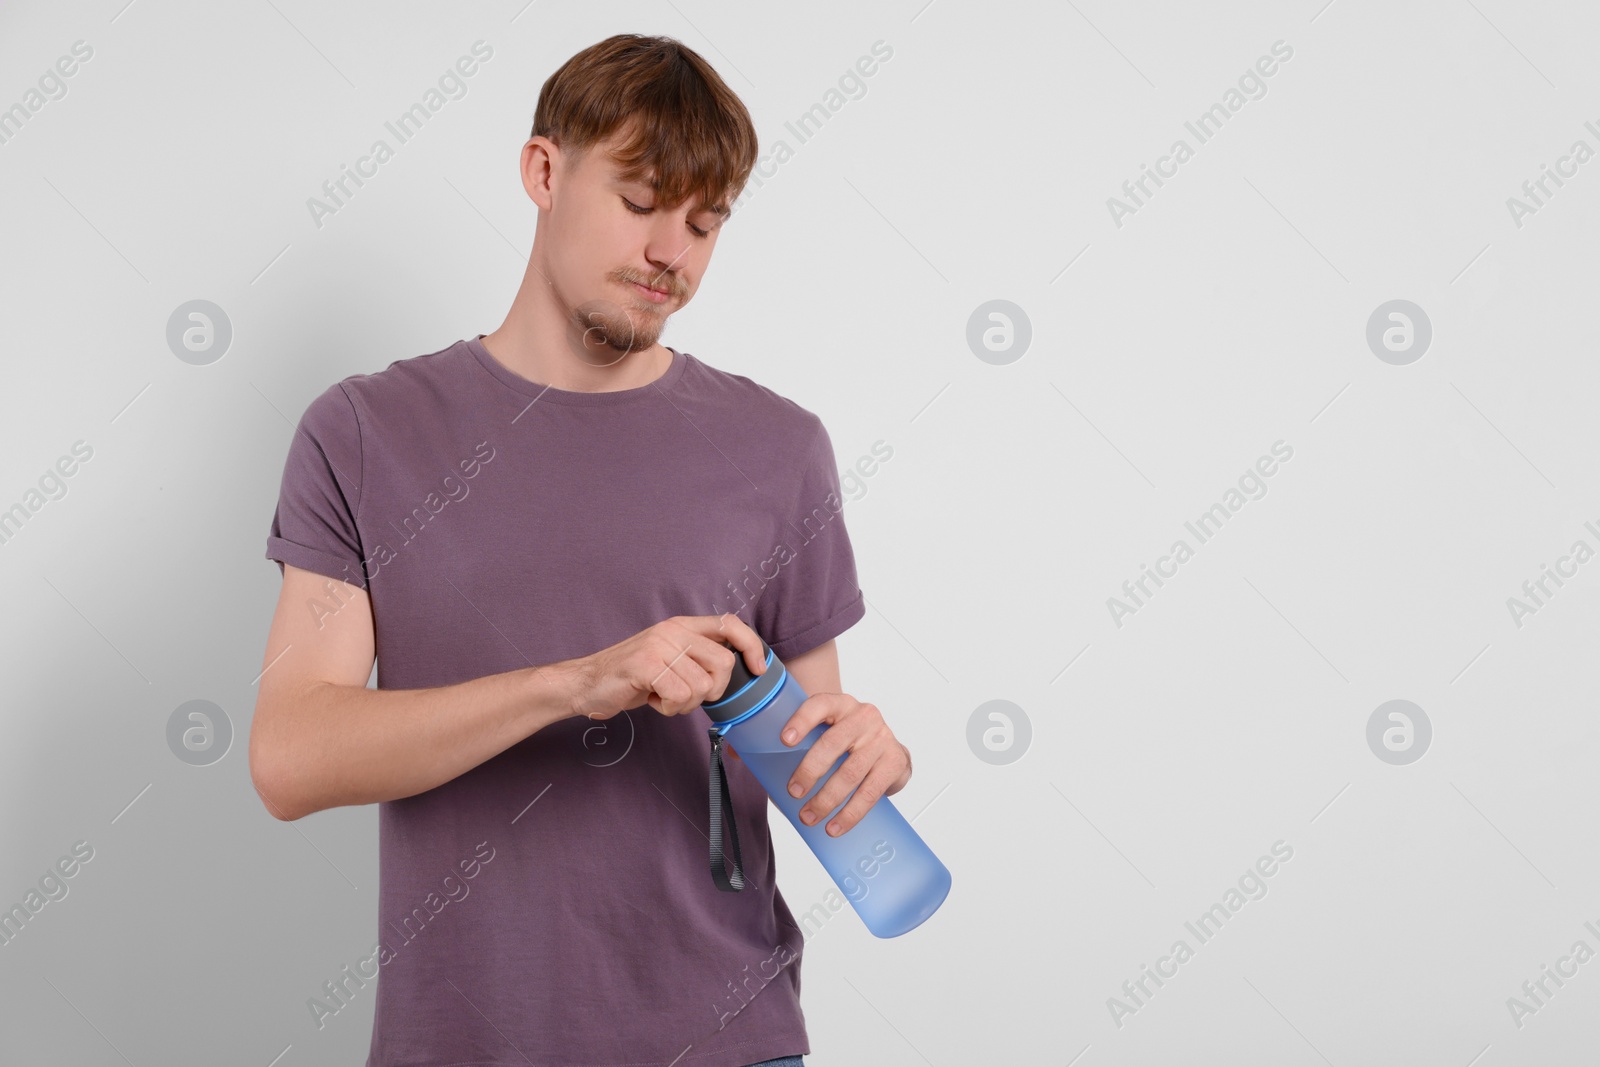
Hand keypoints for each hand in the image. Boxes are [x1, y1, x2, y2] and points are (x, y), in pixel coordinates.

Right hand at [567, 614, 765, 720]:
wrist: (586, 684)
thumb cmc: (632, 677)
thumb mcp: (669, 658)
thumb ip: (697, 656)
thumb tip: (735, 667)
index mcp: (682, 626)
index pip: (730, 624)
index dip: (751, 646)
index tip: (758, 670)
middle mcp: (673, 630)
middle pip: (723, 663)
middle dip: (712, 690)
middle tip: (686, 695)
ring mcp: (659, 646)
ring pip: (701, 686)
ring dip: (684, 704)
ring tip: (662, 696)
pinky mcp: (646, 665)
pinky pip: (679, 696)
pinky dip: (668, 708)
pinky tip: (651, 700)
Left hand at [780, 693, 911, 836]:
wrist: (887, 749)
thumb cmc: (846, 743)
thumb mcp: (824, 732)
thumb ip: (793, 743)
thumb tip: (750, 766)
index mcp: (839, 704)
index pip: (820, 704)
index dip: (802, 720)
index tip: (784, 740)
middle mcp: (863, 716)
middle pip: (833, 743)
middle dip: (810, 770)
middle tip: (794, 792)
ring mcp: (881, 739)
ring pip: (851, 771)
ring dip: (826, 799)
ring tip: (809, 816)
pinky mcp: (895, 762)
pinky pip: (870, 792)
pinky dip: (850, 813)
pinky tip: (835, 826)